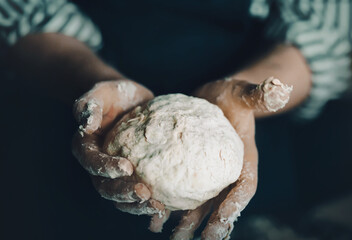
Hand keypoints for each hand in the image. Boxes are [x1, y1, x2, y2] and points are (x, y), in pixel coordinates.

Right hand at [72, 79, 164, 216]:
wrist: (128, 98)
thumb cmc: (112, 94)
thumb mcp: (100, 93)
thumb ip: (89, 106)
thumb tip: (86, 124)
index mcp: (87, 148)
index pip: (93, 162)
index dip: (107, 168)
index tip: (127, 168)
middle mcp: (99, 165)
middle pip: (105, 187)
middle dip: (123, 193)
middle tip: (144, 194)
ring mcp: (117, 172)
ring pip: (121, 197)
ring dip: (137, 205)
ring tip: (157, 207)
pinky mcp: (135, 173)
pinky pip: (139, 192)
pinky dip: (149, 203)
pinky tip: (167, 207)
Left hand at [164, 77, 291, 239]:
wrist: (216, 98)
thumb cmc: (232, 96)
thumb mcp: (243, 92)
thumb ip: (259, 94)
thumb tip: (278, 88)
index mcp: (243, 159)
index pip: (244, 186)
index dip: (235, 204)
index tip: (222, 219)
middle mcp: (227, 172)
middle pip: (221, 203)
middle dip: (211, 224)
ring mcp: (208, 174)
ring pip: (200, 204)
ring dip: (188, 222)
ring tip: (173, 236)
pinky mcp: (191, 170)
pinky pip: (182, 193)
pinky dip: (171, 205)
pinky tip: (157, 214)